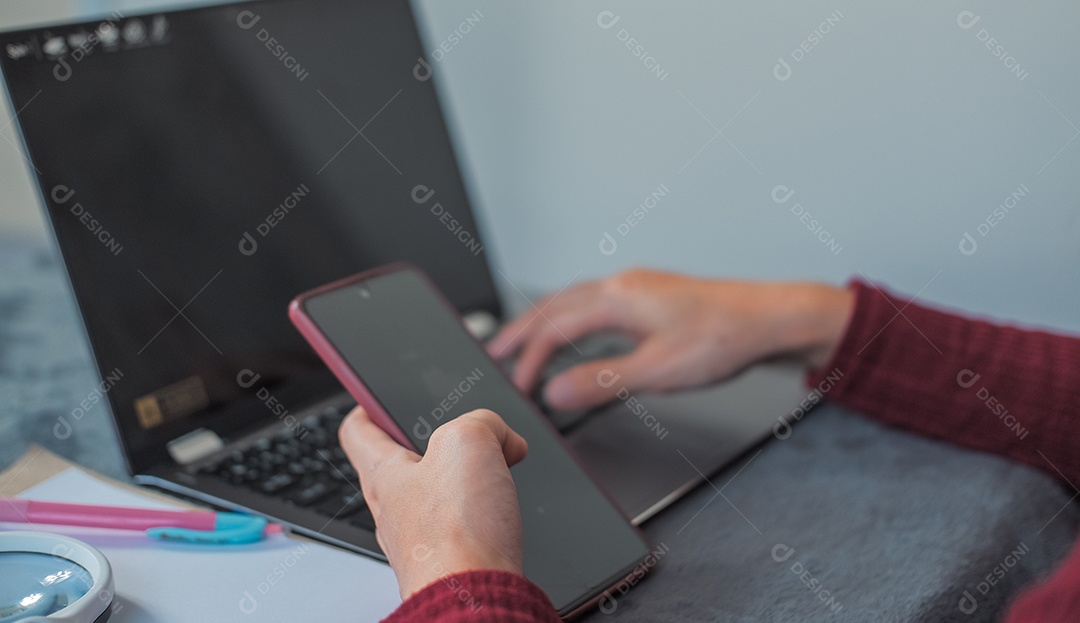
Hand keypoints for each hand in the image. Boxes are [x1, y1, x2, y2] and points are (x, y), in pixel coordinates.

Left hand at [338, 407, 527, 598]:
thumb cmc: (456, 534)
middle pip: (403, 462)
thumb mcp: (468, 441)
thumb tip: (502, 438)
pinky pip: (461, 523)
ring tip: (495, 469)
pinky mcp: (449, 560)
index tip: (380, 397)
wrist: (475, 600)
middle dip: (438, 442)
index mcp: (384, 473)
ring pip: (436, 494)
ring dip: (465, 477)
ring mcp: (420, 539)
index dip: (369, 407)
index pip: (357, 431)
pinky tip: (502, 510)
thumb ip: (483, 422)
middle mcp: (394, 509)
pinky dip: (482, 510)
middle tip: (466, 432)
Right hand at [489, 269, 853, 411]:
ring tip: (523, 341)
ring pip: (573, 301)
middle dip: (522, 330)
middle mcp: (622, 285)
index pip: (556, 328)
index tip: (519, 386)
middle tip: (494, 352)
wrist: (769, 319)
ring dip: (544, 322)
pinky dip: (570, 318)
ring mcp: (636, 287)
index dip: (530, 359)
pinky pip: (593, 302)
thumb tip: (557, 392)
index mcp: (618, 298)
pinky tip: (575, 330)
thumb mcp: (658, 371)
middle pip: (555, 306)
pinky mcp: (650, 295)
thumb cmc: (723, 339)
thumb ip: (602, 381)